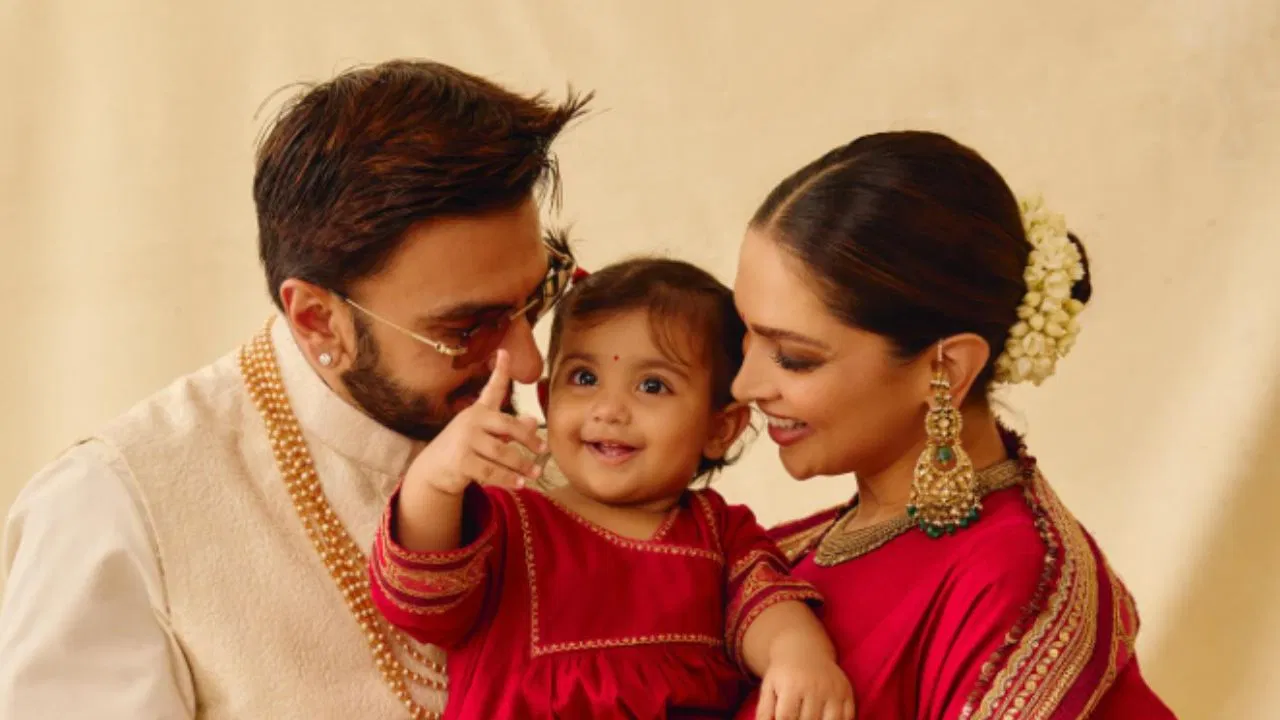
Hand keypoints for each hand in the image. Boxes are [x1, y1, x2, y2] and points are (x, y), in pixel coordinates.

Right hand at [402, 350, 545, 496]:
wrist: (434, 469)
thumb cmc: (464, 447)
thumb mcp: (486, 434)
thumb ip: (509, 427)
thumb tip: (534, 421)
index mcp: (479, 410)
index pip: (491, 388)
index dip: (500, 370)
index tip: (505, 351)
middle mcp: (471, 421)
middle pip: (508, 425)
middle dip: (529, 439)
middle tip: (543, 448)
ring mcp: (465, 441)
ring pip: (503, 453)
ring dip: (522, 465)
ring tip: (535, 472)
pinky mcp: (461, 462)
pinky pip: (492, 472)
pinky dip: (508, 479)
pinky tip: (520, 484)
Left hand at [756, 640, 854, 719]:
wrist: (805, 649)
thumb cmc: (783, 674)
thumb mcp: (768, 688)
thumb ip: (764, 712)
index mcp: (792, 686)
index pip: (787, 718)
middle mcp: (815, 687)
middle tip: (797, 718)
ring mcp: (833, 690)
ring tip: (810, 718)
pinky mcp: (846, 692)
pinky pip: (848, 717)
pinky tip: (826, 719)